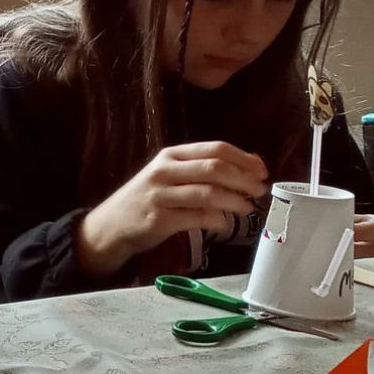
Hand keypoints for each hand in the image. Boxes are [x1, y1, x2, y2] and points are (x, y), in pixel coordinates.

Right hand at [76, 141, 268, 279]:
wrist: (111, 225)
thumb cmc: (148, 199)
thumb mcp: (169, 176)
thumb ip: (201, 170)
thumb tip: (248, 168)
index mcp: (170, 155)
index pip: (214, 148)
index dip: (244, 159)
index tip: (261, 171)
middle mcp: (164, 171)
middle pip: (215, 168)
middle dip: (244, 179)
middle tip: (260, 190)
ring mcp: (160, 195)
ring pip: (208, 193)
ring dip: (235, 201)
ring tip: (248, 208)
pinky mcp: (159, 219)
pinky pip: (197, 217)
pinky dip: (217, 220)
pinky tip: (223, 223)